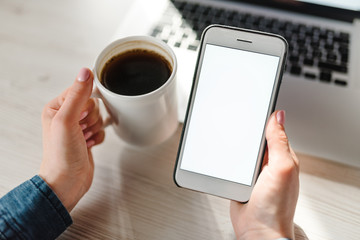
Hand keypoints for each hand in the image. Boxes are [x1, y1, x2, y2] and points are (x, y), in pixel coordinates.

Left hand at [39, 68, 104, 211]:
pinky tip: (89, 144)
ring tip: (84, 139)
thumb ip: (77, 95)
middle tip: (81, 130)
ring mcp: (77, 127)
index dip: (86, 105)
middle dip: (91, 119)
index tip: (81, 117)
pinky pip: (102, 129)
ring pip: (99, 116)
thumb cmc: (61, 156)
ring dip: (95, 128)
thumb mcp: (67, 121)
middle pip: (93, 104)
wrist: (67, 182)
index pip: (81, 91)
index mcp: (56, 107)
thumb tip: (86, 72)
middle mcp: (66, 115)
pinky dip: (99, 137)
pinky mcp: (86, 137)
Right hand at [230, 110, 299, 239]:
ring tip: (229, 136)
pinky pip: (233, 164)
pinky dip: (228, 159)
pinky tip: (225, 156)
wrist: (257, 230)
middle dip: (246, 131)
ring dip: (235, 146)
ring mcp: (253, 172)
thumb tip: (279, 116)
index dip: (264, 119)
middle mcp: (268, 163)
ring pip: (242, 150)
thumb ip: (279, 142)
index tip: (253, 106)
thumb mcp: (282, 168)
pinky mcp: (240, 179)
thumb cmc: (275, 207)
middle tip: (237, 121)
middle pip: (255, 138)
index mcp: (282, 156)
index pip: (273, 130)